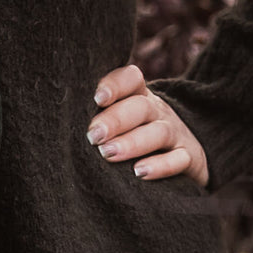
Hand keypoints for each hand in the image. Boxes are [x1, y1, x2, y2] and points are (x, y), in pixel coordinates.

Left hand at [87, 64, 209, 186]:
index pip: (131, 79)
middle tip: (94, 136)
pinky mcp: (189, 157)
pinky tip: (139, 173)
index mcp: (138, 97)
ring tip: (108, 153)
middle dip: (115, 120)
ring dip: (132, 143)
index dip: (116, 84)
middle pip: (140, 107)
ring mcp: (176, 133)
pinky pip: (179, 159)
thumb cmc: (134, 138)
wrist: (183, 158)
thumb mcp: (119, 122)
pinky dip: (161, 166)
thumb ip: (98, 118)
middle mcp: (157, 112)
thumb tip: (63, 125)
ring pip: (159, 132)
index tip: (97, 98)